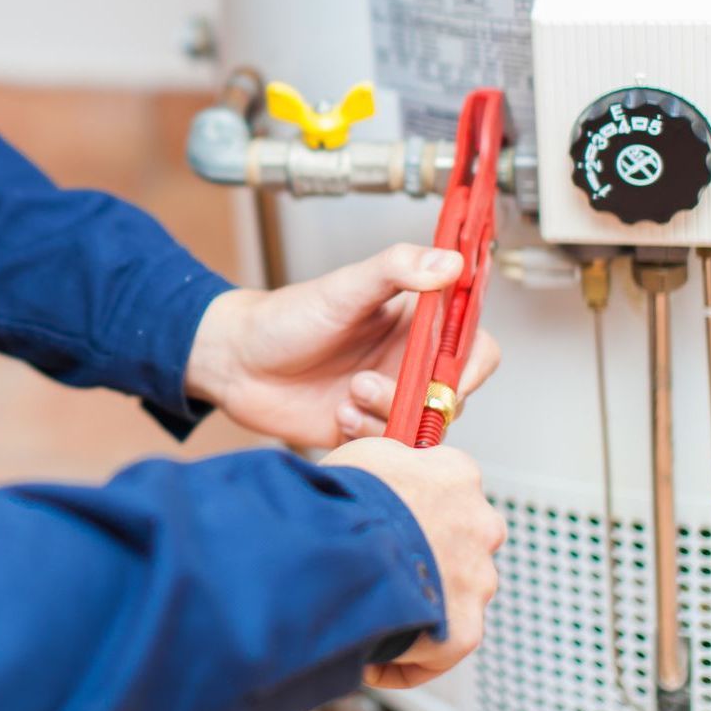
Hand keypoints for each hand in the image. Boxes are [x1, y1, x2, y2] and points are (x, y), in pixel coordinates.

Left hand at [183, 243, 500, 449]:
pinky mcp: (367, 430)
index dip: (470, 365)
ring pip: (423, 427)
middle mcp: (408, 362)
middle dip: (421, 400)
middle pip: (452, 394)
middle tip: (372, 385)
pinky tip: (338, 415)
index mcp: (414, 322)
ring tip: (348, 396)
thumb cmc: (286, 317)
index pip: (474, 346)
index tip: (445, 375)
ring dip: (388, 417)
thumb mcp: (343, 286)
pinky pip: (392, 449)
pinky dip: (369, 437)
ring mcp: (389, 398)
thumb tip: (450, 261)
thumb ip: (397, 268)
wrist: (236, 362)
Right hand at [321, 436, 504, 687]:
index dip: (420, 500)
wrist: (347, 547)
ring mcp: (478, 579)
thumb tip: (395, 467)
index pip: (452, 484)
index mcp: (458, 474)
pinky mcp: (466, 630)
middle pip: (463, 539)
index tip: (398, 511)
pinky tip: (373, 656)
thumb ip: (396, 460)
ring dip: (425, 598)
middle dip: (433, 550)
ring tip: (375, 607)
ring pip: (457, 591)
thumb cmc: (350, 496)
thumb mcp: (368, 453)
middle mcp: (481, 523)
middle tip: (387, 561)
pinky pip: (441, 647)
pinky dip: (411, 655)